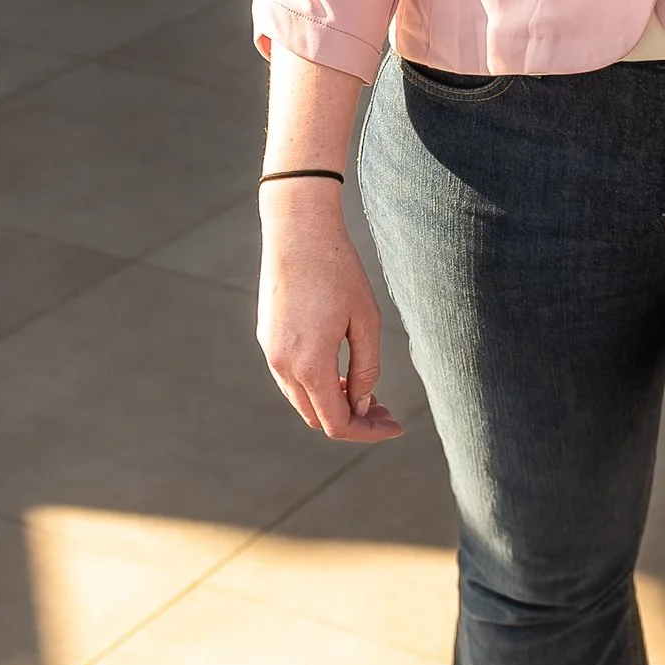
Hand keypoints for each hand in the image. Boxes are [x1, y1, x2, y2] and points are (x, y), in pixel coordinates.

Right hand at [256, 180, 403, 440]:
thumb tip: (362, 405)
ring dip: (333, 403)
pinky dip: (317, 385)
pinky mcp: (268, 339)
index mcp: (310, 365)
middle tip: (385, 408)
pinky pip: (292, 379)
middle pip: (318, 417)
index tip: (397, 426)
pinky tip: (341, 370)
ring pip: (303, 400)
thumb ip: (367, 369)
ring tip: (366, 390)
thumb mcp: (366, 321)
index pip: (337, 423)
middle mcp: (284, 366)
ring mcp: (271, 353)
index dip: (368, 432)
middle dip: (353, 420)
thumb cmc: (339, 271)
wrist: (298, 232)